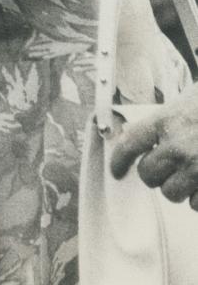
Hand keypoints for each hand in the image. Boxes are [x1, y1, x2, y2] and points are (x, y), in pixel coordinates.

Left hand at [111, 86, 197, 204]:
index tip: (117, 171)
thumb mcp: (186, 103)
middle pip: (148, 175)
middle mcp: (178, 146)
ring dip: (179, 188)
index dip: (120, 161)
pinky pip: (197, 205)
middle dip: (156, 175)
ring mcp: (197, 168)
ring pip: (171, 193)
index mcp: (166, 121)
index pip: (130, 144)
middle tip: (168, 170)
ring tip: (192, 175)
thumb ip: (165, 122)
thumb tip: (140, 135)